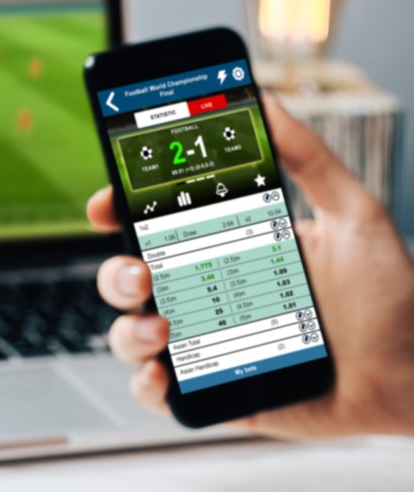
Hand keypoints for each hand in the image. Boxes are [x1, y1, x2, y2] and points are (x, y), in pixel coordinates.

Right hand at [88, 95, 413, 438]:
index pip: (155, 222)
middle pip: (128, 275)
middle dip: (116, 272)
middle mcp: (205, 292)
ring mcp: (202, 343)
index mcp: (227, 246)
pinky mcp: (209, 390)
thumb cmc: (391, 300)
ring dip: (128, 328)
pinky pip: (152, 388)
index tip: (107, 201)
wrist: (412, 378)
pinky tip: (161, 373)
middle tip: (142, 273)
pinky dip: (142, 382)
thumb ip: (309, 158)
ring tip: (162, 328)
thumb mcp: (353, 215)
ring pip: (129, 331)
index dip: (119, 208)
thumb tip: (267, 101)